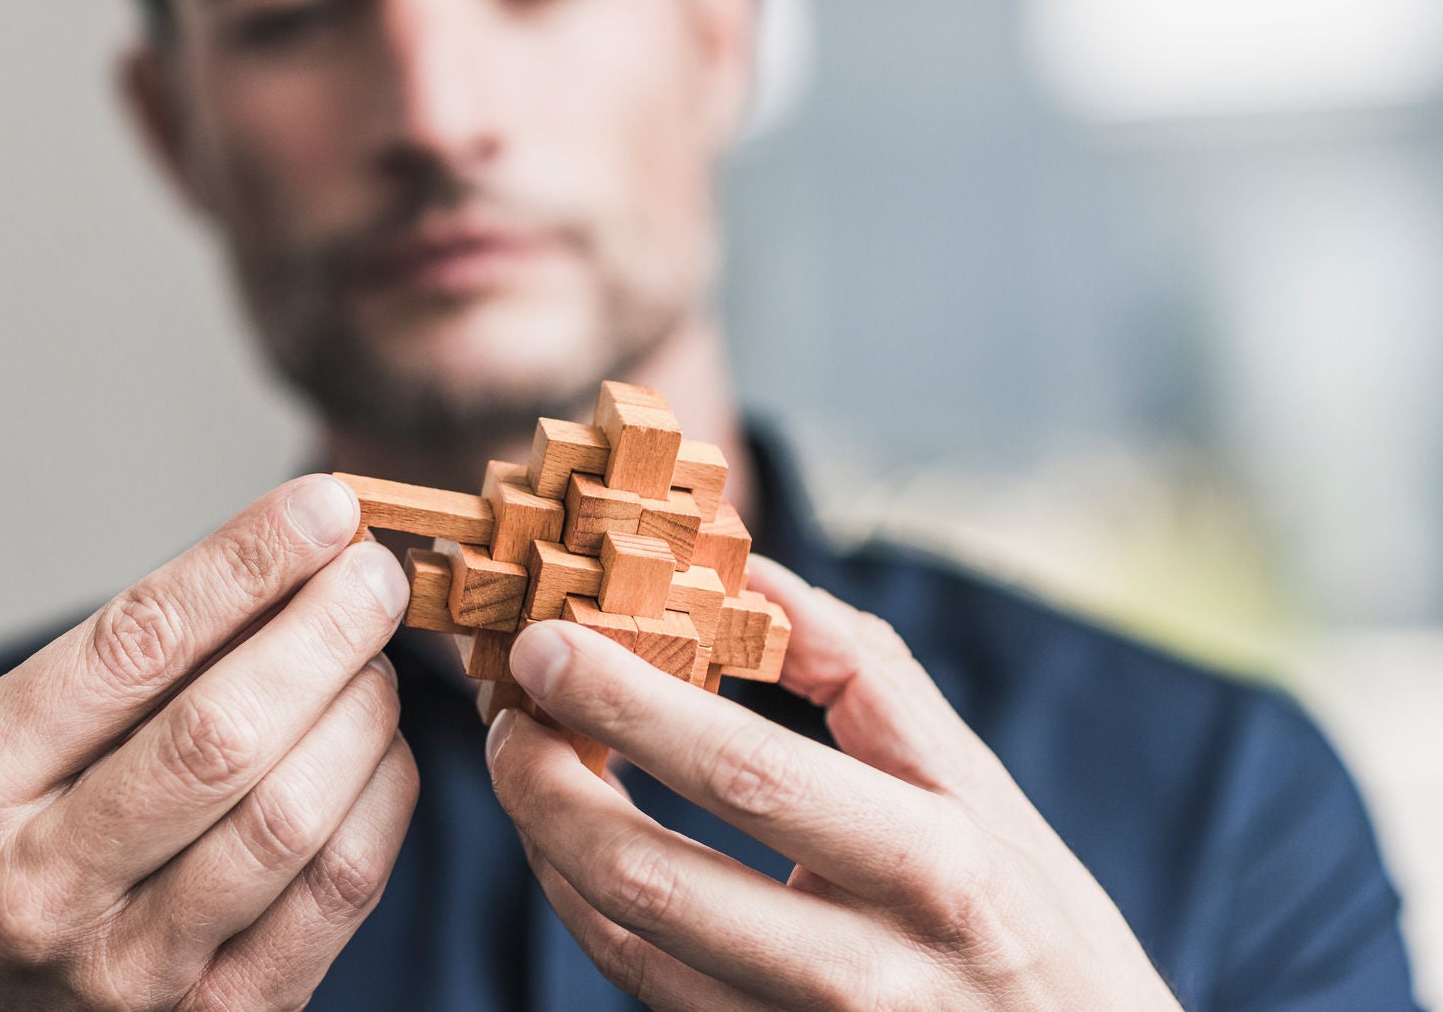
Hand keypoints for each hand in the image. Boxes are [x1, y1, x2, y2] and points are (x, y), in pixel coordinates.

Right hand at [0, 474, 418, 1011]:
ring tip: (376, 661)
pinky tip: (382, 749)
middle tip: (376, 575)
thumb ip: (136, 663)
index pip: (134, 645)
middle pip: (220, 733)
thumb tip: (293, 545)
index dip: (243, 563)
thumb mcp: (21, 754)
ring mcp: (131, 968)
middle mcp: (41, 882)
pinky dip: (382, 799)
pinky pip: (336, 890)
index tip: (323, 506)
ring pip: (288, 814)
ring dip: (360, 713)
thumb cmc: (26, 852)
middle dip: (323, 633)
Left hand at [484, 557, 1182, 1009]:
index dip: (627, 704)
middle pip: (648, 877)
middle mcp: (862, 970)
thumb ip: (868, 676)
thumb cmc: (1036, 927)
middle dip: (543, 784)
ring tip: (526, 762)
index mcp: (930, 865)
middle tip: (505, 712)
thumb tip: (751, 573)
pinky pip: (641, 990)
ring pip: (624, 944)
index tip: (547, 643)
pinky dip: (583, 907)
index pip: (744, 771)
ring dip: (546, 844)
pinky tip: (569, 843)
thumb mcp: (985, 790)